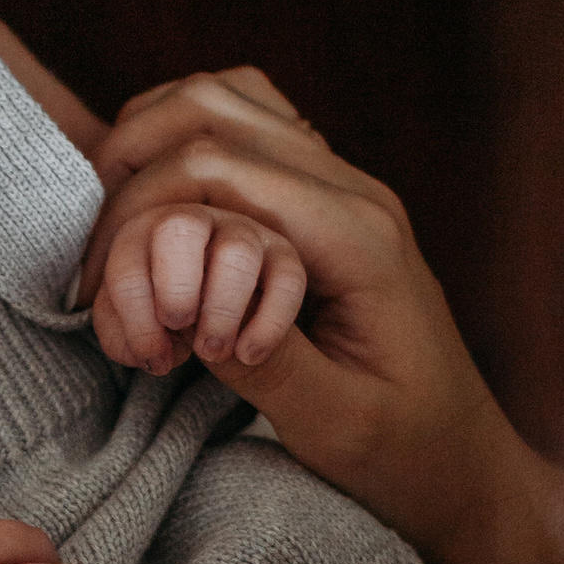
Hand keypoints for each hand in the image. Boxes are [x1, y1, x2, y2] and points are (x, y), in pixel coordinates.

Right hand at [79, 69, 524, 563]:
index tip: (96, 295)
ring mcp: (346, 187)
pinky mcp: (330, 202)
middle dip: (127, 175)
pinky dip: (183, 145)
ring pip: (223, 98)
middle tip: (94, 264)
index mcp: (357, 237)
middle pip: (207, 108)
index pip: (212, 167)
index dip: (133, 216)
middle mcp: (354, 192)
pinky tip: (158, 215)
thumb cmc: (407, 456)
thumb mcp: (336, 426)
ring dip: (149, 146)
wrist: (469, 465)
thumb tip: (183, 311)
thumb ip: (266, 364)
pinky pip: (246, 126)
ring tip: (114, 230)